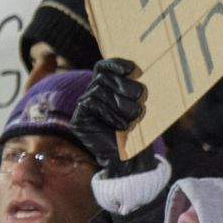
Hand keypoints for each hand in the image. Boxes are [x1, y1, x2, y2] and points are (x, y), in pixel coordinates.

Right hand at [69, 59, 156, 174]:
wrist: (130, 158)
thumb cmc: (139, 131)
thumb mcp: (141, 107)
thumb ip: (137, 91)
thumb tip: (144, 74)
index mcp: (107, 88)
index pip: (104, 67)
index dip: (115, 64)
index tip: (133, 68)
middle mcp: (93, 93)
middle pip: (104, 78)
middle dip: (125, 86)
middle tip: (140, 99)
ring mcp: (84, 105)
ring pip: (99, 90)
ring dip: (121, 104)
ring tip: (134, 117)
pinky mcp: (79, 119)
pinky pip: (92, 105)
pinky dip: (110, 114)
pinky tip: (121, 125)